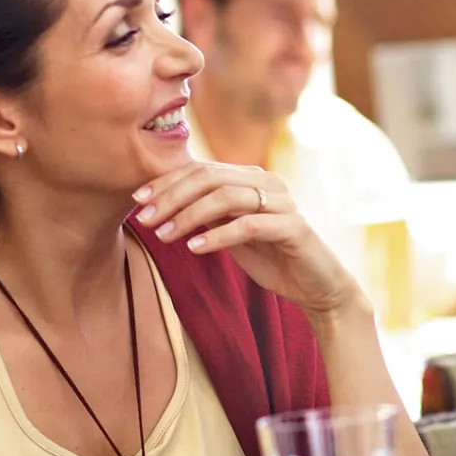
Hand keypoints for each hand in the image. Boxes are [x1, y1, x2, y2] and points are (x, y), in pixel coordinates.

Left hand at [132, 162, 360, 317]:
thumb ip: (209, 213)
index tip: (138, 201)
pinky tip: (194, 248)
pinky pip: (249, 225)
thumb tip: (163, 202)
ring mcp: (283, 203)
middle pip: (211, 177)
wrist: (317, 287)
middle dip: (172, 197)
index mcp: (253, 178)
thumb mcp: (231, 232)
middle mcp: (270, 182)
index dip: (167, 182)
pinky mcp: (294, 227)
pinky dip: (217, 236)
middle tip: (146, 220)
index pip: (203, 169)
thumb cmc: (272, 257)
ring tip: (165, 236)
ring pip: (227, 197)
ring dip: (189, 216)